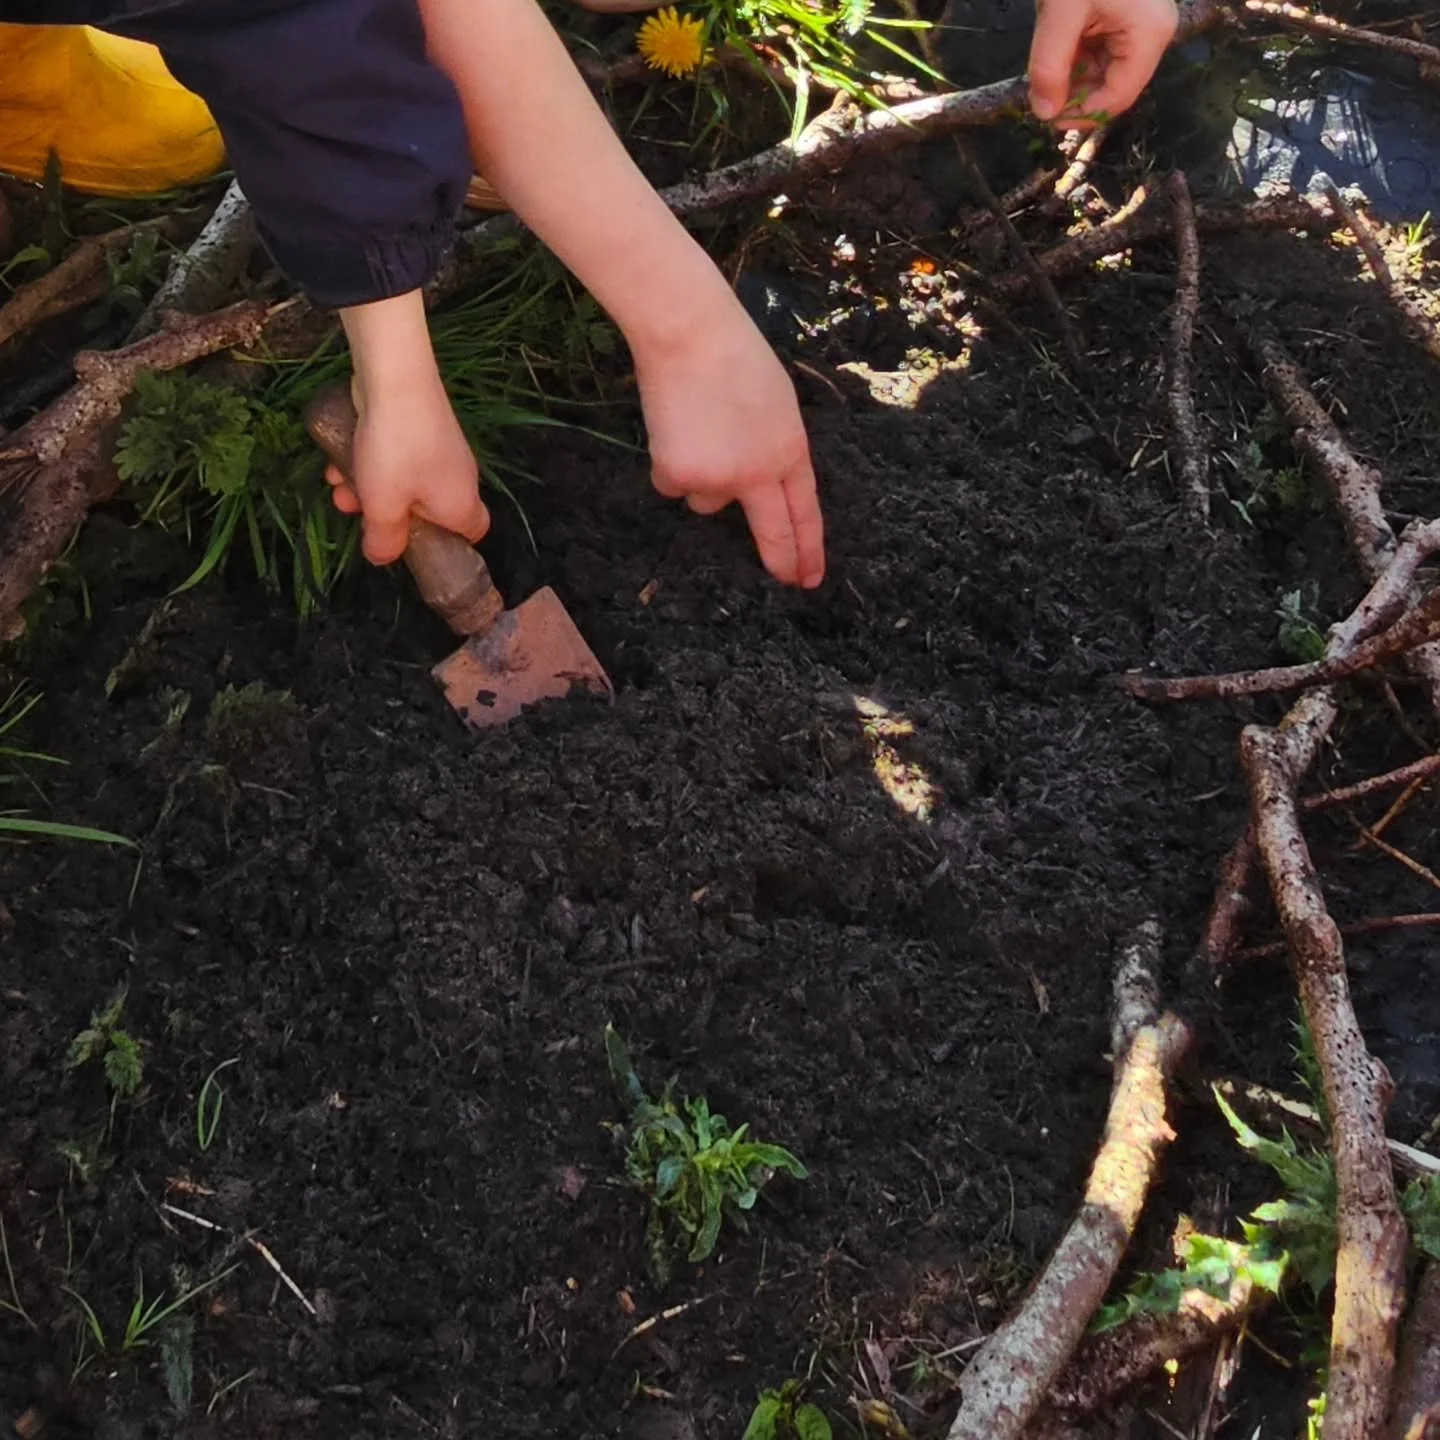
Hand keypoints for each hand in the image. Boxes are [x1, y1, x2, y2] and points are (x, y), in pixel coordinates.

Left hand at [325, 375, 490, 565]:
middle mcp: (461, 477)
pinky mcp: (424, 426)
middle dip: (387, 514)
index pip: (472, 535)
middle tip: (358, 511)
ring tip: (338, 483)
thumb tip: (382, 556)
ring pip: (406, 482)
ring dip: (369, 487)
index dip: (446, 544)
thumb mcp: (382, 508)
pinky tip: (340, 456)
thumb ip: (382, 541)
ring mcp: (443, 448)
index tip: (413, 542)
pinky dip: (372, 460)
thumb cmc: (395, 452)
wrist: (396, 378)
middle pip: (428, 510)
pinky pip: (399, 456)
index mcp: (462, 505)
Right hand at [634, 301, 824, 589]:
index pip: (805, 511)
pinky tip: (674, 429)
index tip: (810, 576)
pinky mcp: (679, 477)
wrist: (689, 333)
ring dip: (703, 479)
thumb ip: (774, 448)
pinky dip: (671, 465)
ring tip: (699, 428)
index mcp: (790, 451)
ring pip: (709, 502)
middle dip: (782, 562)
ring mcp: (718, 479)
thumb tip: (755, 484)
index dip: (808, 547)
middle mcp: (759, 474)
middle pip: (772, 532)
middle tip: (788, 581)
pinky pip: (674, 486)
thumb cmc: (734, 355)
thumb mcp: (777, 404)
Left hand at [1028, 0, 1177, 126]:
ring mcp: (1144, 22)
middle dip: (1074, 93)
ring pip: (1104, 69)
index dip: (1081, 115)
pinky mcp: (1129, 12)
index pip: (1117, 98)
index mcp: (1149, 35)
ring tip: (1046, 54)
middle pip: (1111, 85)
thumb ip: (1049, 65)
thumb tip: (1043, 113)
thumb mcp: (1061, 11)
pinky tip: (1057, 39)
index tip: (1045, 116)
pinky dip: (1076, 52)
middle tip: (1039, 89)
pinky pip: (1102, 46)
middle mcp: (1154, 32)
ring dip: (1072, 72)